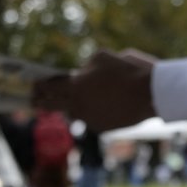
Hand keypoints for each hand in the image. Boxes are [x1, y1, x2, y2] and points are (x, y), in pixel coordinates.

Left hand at [33, 49, 155, 132]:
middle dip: (44, 101)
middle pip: (55, 104)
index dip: (40, 86)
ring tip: (69, 101)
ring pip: (76, 112)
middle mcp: (79, 106)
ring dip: (72, 106)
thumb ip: (87, 66)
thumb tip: (82, 73)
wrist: (152, 94)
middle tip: (35, 100)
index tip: (34, 86)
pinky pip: (92, 118)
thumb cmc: (128, 70)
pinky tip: (100, 105)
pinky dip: (93, 111)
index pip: (50, 87)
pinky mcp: (103, 128)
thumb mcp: (103, 57)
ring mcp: (90, 120)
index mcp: (75, 86)